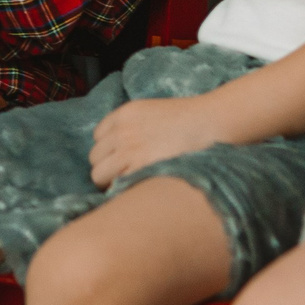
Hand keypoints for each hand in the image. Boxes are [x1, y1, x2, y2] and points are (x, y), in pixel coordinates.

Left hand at [88, 92, 240, 187]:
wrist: (210, 124)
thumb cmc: (189, 121)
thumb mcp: (152, 113)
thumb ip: (133, 127)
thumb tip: (122, 150)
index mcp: (123, 114)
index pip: (98, 137)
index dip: (109, 150)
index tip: (121, 159)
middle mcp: (120, 131)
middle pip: (94, 157)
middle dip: (106, 167)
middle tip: (124, 176)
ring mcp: (128, 150)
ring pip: (98, 174)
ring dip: (109, 182)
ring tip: (127, 188)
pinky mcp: (139, 168)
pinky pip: (115, 185)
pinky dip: (121, 190)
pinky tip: (135, 192)